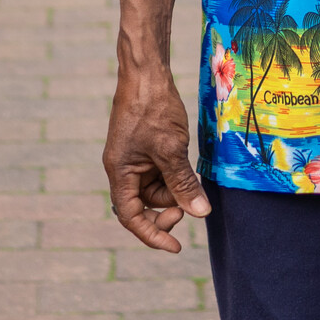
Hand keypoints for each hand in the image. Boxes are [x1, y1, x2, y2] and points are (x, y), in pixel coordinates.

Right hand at [103, 64, 209, 251]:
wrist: (146, 72)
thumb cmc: (153, 108)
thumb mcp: (171, 150)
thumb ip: (183, 183)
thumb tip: (200, 214)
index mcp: (119, 172)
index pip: (132, 217)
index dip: (152, 234)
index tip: (176, 247)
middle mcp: (123, 168)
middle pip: (146, 204)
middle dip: (169, 207)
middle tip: (193, 203)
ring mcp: (134, 157)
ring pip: (157, 187)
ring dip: (176, 188)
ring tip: (191, 172)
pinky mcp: (145, 147)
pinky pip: (160, 171)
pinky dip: (175, 173)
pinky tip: (188, 163)